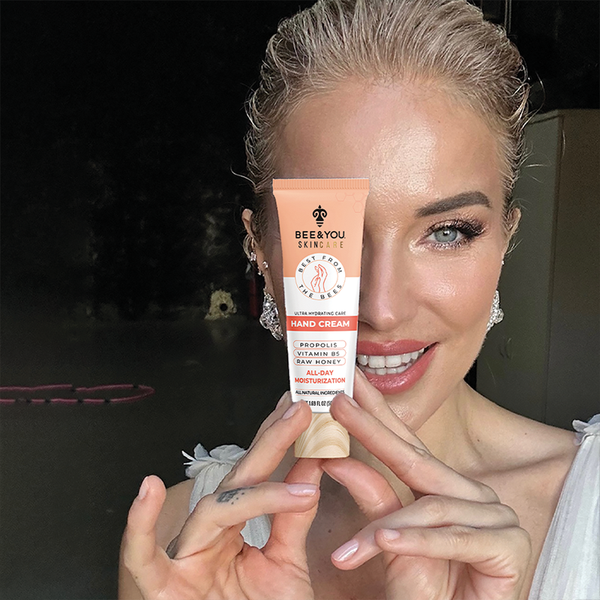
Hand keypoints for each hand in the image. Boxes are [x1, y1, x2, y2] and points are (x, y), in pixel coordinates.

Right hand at [122, 396, 321, 599]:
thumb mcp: (285, 566)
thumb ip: (292, 519)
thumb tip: (311, 469)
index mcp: (238, 529)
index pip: (259, 476)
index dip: (279, 440)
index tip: (300, 406)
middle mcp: (210, 535)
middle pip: (240, 480)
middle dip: (270, 442)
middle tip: (298, 408)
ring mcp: (185, 558)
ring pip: (214, 512)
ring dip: (255, 492)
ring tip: (290, 475)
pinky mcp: (159, 589)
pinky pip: (141, 558)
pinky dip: (139, 526)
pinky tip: (146, 489)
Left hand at [323, 371, 531, 599]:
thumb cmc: (429, 590)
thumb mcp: (391, 541)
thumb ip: (373, 499)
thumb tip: (336, 461)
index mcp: (446, 487)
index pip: (407, 444)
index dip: (377, 413)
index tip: (349, 386)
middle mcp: (472, 494)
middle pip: (417, 460)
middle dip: (373, 430)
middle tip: (339, 404)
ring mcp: (496, 517)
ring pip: (430, 508)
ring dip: (386, 527)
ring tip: (348, 548)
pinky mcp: (509, 547)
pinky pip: (452, 539)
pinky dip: (416, 542)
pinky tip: (385, 543)